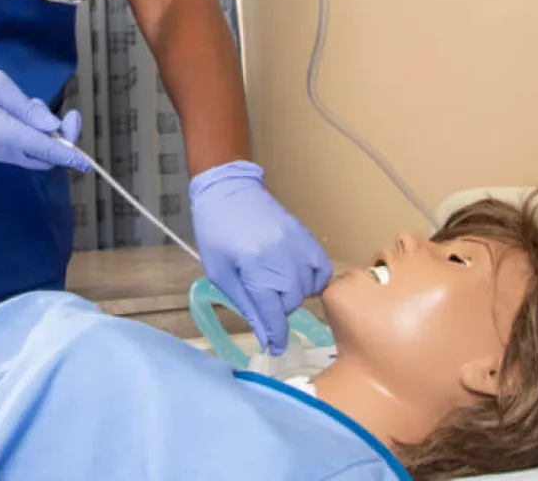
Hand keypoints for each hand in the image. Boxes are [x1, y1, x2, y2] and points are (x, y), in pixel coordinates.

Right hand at [0, 59, 88, 171]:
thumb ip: (28, 109)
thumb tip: (52, 126)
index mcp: (5, 135)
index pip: (46, 151)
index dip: (70, 155)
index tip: (87, 160)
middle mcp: (1, 151)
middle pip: (43, 158)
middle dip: (62, 143)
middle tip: (68, 113)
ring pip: (32, 155)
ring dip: (46, 139)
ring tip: (35, 105)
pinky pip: (21, 150)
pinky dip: (33, 138)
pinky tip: (25, 114)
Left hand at [190, 161, 331, 354]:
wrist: (227, 189)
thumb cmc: (216, 230)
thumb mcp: (220, 273)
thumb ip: (245, 304)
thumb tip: (264, 333)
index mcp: (257, 269)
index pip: (274, 315)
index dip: (274, 336)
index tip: (274, 348)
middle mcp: (283, 259)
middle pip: (291, 303)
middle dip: (277, 308)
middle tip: (260, 296)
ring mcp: (298, 246)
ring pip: (307, 289)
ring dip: (292, 293)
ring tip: (272, 281)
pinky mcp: (305, 236)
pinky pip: (321, 269)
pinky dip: (313, 278)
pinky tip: (297, 277)